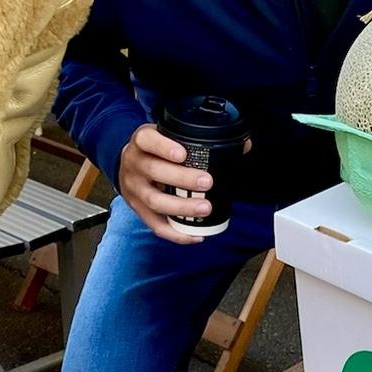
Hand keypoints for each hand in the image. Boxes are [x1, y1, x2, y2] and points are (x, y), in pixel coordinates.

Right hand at [117, 123, 208, 244]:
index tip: (183, 153)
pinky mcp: (137, 209)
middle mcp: (133, 164)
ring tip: (205, 208)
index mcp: (141, 141)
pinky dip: (175, 233)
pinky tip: (195, 235)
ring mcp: (133, 189)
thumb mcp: (169, 136)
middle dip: (181, 178)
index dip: (163, 147)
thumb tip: (243, 145)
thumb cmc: (156, 149)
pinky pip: (154, 225)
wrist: (129, 163)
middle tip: (207, 182)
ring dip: (181, 207)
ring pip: (154, 200)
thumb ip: (200, 138)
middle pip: (153, 171)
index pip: (147, 140)